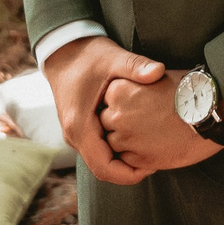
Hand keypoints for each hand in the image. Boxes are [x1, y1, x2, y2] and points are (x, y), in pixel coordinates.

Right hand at [42, 36, 163, 184]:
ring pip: (101, 161)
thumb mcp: (113, 58)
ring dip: (124, 160)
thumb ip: (136, 66)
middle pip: (103, 169)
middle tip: (158, 159)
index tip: (153, 166)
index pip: (104, 169)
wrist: (63, 50)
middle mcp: (74, 135)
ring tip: (151, 150)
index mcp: (80, 126)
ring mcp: (76, 134)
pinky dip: (118, 150)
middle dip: (130, 170)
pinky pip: (99, 149)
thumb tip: (159, 71)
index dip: (130, 174)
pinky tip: (137, 139)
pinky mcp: (81, 128)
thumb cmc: (88, 54)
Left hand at [99, 74, 223, 172]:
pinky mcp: (141, 160)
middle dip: (122, 123)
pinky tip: (157, 144)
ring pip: (116, 144)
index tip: (137, 104)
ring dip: (129, 140)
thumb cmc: (188, 91)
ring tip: (153, 132)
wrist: (212, 112)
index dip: (122, 103)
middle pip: (108, 123)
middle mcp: (118, 116)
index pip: (108, 101)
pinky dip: (139, 155)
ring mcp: (128, 140)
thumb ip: (135, 89)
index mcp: (119, 91)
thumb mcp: (156, 78)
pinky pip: (129, 160)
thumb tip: (128, 100)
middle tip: (146, 119)